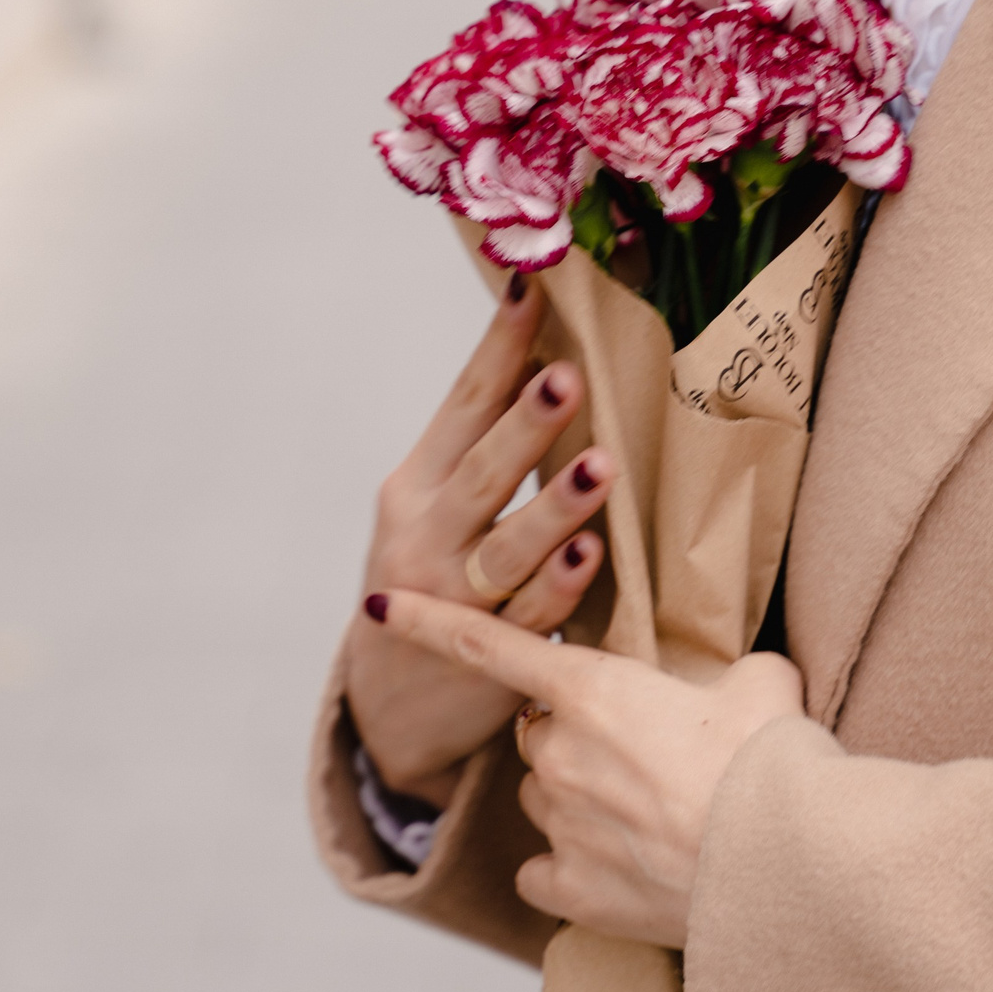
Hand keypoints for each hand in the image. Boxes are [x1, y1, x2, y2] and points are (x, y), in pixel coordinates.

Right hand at [347, 277, 619, 803]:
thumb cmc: (430, 578)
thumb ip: (480, 446)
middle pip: (483, 471)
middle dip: (527, 424)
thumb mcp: (433, 508)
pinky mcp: (489, 652)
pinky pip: (533, 615)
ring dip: (555, 505)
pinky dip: (560, 584)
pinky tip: (590, 553)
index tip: (533, 289)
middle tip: (569, 377)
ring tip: (600, 467)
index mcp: (414, 485)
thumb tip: (547, 355)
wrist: (392, 702)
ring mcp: (455, 597)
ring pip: (509, 547)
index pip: (464, 404)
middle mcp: (425, 534)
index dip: (499, 348)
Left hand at [366, 587, 802, 948]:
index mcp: (592, 690)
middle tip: (646, 760)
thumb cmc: (772, 765)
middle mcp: (558, 753)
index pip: (487, 647)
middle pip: (538, 737)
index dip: (428, 622)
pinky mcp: (570, 888)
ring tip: (652, 819)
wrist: (781, 864)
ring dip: (578, 804)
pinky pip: (542, 873)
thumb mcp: (764, 685)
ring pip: (544, 802)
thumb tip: (747, 680)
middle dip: (575, 742)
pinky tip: (616, 871)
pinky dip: (568, 873)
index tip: (377, 606)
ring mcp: (559, 824)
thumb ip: (734, 671)